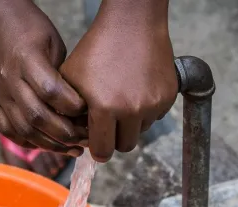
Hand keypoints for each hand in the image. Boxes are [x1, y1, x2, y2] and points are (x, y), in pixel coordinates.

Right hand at [0, 0, 86, 150]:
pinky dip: (29, 141)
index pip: (51, 91)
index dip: (72, 106)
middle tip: (86, 139)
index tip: (88, 111)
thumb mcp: (54, 43)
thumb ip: (62, 76)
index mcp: (26, 59)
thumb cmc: (31, 28)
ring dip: (50, 144)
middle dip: (65, 133)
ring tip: (72, 148)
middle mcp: (9, 79)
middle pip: (37, 116)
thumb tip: (78, 109)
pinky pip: (8, 130)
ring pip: (23, 129)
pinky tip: (47, 145)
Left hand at [60, 0, 177, 160]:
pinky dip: (146, 109)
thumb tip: (75, 138)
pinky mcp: (168, 96)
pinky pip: (155, 116)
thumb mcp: (71, 79)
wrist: (131, 24)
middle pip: (124, 147)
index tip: (97, 143)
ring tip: (122, 98)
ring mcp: (152, 103)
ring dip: (131, 123)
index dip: (98, 149)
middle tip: (109, 123)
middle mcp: (130, 109)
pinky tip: (136, 89)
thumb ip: (68, 112)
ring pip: (141, 131)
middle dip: (115, 139)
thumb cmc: (97, 49)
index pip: (102, 151)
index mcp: (104, 107)